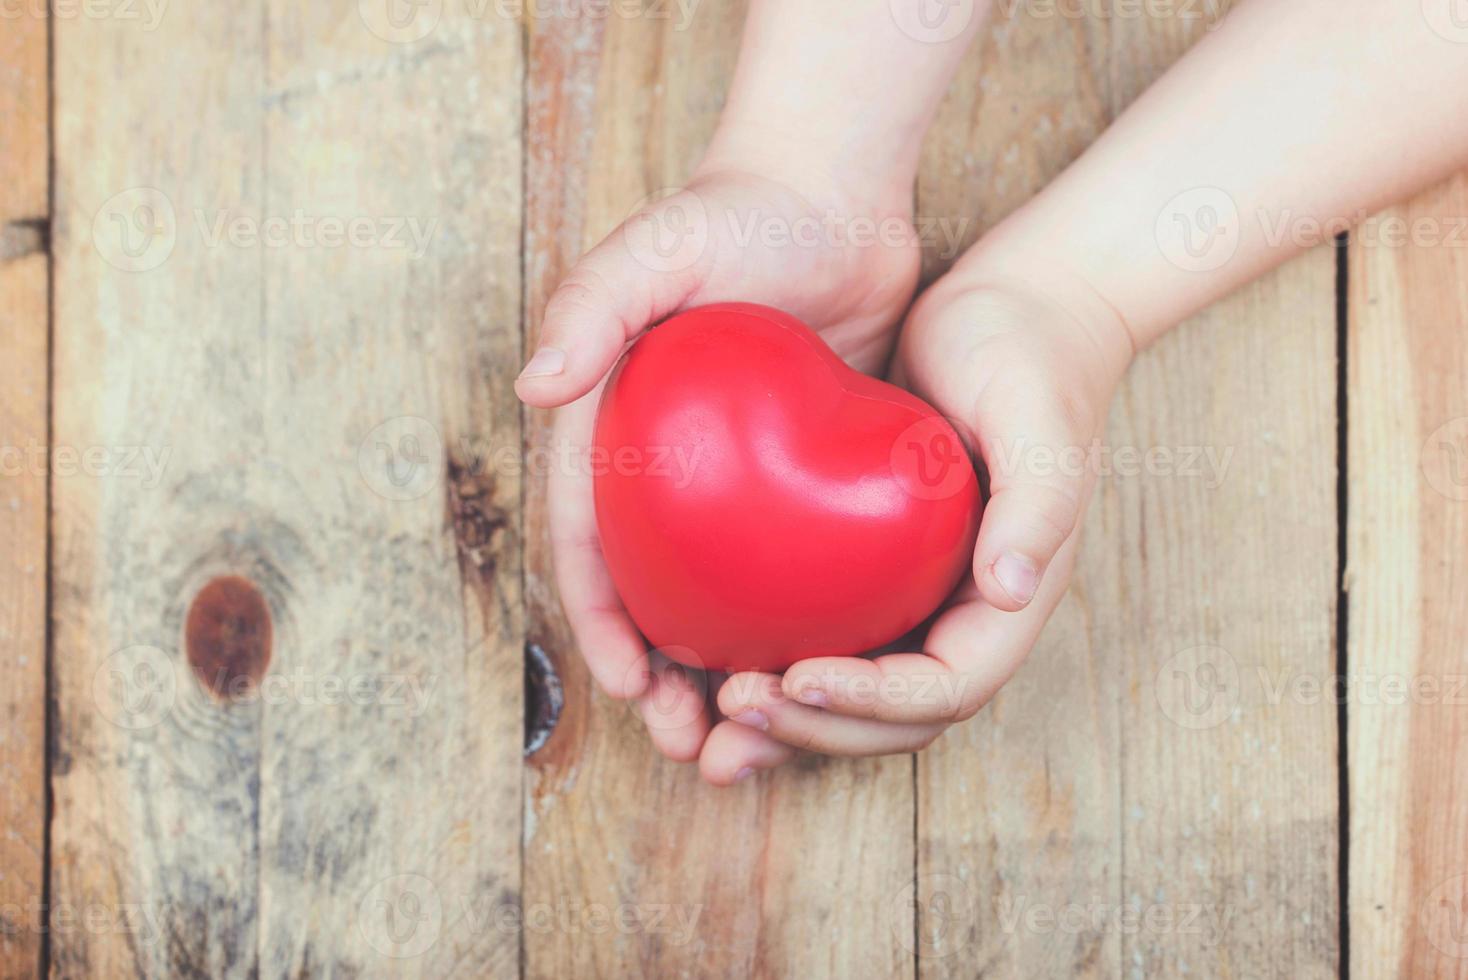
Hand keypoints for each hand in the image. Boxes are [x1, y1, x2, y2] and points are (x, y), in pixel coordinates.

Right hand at [516, 146, 921, 781]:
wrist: (832, 194)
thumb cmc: (734, 214)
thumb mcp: (654, 250)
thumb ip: (590, 307)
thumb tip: (534, 387)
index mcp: (613, 434)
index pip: (588, 544)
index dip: (601, 623)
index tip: (631, 685)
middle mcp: (664, 469)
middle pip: (651, 592)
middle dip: (660, 677)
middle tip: (691, 741)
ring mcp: (731, 480)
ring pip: (719, 598)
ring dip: (725, 674)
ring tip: (750, 735)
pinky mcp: (795, 478)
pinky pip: (788, 567)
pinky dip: (791, 626)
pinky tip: (820, 670)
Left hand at [711, 266, 1134, 764]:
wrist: (1008, 309)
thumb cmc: (1028, 356)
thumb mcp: (1041, 420)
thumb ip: (1038, 504)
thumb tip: (1010, 592)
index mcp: (1006, 601)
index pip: (942, 690)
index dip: (872, 704)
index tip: (796, 678)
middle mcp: (958, 613)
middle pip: (887, 717)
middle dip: (812, 732)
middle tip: (731, 712)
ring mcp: (912, 594)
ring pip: (846, 693)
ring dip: (781, 725)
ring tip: (704, 727)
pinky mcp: (868, 564)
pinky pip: (818, 632)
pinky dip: (768, 659)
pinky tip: (699, 658)